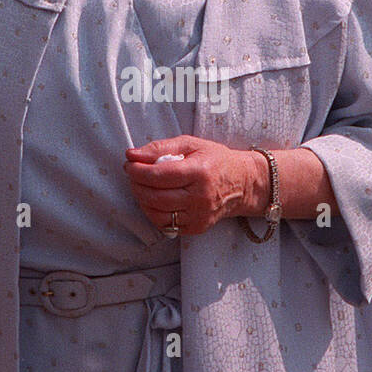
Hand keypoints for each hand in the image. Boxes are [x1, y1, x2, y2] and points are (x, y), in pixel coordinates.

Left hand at [123, 136, 264, 235]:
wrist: (243, 183)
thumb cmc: (215, 160)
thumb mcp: (191, 144)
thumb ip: (160, 147)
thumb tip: (131, 154)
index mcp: (200, 172)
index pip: (159, 175)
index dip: (138, 170)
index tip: (129, 163)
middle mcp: (200, 197)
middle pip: (156, 197)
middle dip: (136, 185)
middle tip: (132, 174)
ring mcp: (199, 215)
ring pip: (158, 214)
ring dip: (142, 199)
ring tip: (141, 186)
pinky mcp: (197, 227)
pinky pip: (166, 225)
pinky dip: (153, 213)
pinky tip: (154, 200)